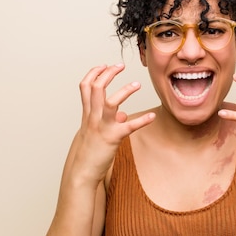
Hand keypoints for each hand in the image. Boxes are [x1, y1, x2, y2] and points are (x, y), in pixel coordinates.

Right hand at [73, 63, 154, 180]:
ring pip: (110, 103)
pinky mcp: (112, 138)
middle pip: (96, 88)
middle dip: (108, 74)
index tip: (105, 65)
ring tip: (137, 84)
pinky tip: (152, 116)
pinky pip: (128, 127)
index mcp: (88, 113)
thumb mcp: (96, 132)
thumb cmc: (90, 151)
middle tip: (120, 65)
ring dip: (124, 91)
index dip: (95, 73)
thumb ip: (108, 120)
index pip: (86, 86)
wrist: (82, 170)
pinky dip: (142, 121)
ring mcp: (102, 127)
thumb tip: (123, 115)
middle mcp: (92, 117)